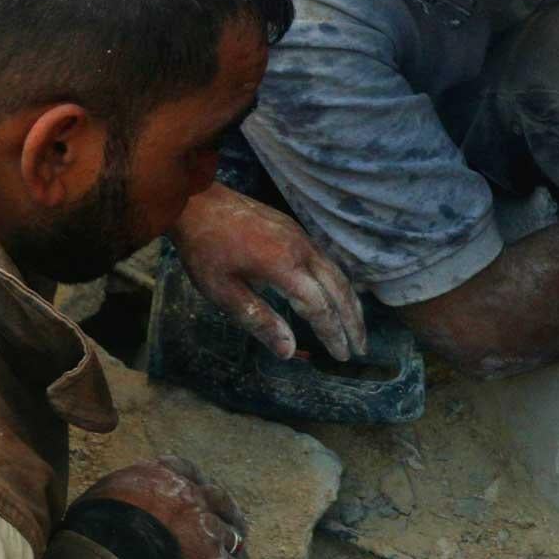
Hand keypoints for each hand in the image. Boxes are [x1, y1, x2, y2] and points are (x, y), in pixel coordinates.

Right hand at [75, 455, 250, 558]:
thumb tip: (114, 506)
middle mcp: (192, 497)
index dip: (197, 482)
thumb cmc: (92, 528)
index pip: (188, 471)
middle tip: (232, 526)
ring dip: (235, 551)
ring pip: (233, 538)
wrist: (108, 555)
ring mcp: (208, 529)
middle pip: (220, 500)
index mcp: (163, 478)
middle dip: (228, 513)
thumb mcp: (101, 497)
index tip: (202, 489)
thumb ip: (119, 496)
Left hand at [171, 182, 365, 361]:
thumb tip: (288, 351)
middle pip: (339, 290)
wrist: (198, 202)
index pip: (320, 308)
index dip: (332, 334)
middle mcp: (302, 250)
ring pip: (338, 274)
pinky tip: (339, 297)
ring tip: (356, 329)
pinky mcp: (297, 232)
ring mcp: (302, 238)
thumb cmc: (205, 250)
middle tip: (360, 349)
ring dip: (351, 303)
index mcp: (283, 266)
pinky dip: (340, 285)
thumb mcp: (223, 292)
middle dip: (352, 322)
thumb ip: (259, 320)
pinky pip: (328, 262)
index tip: (340, 356)